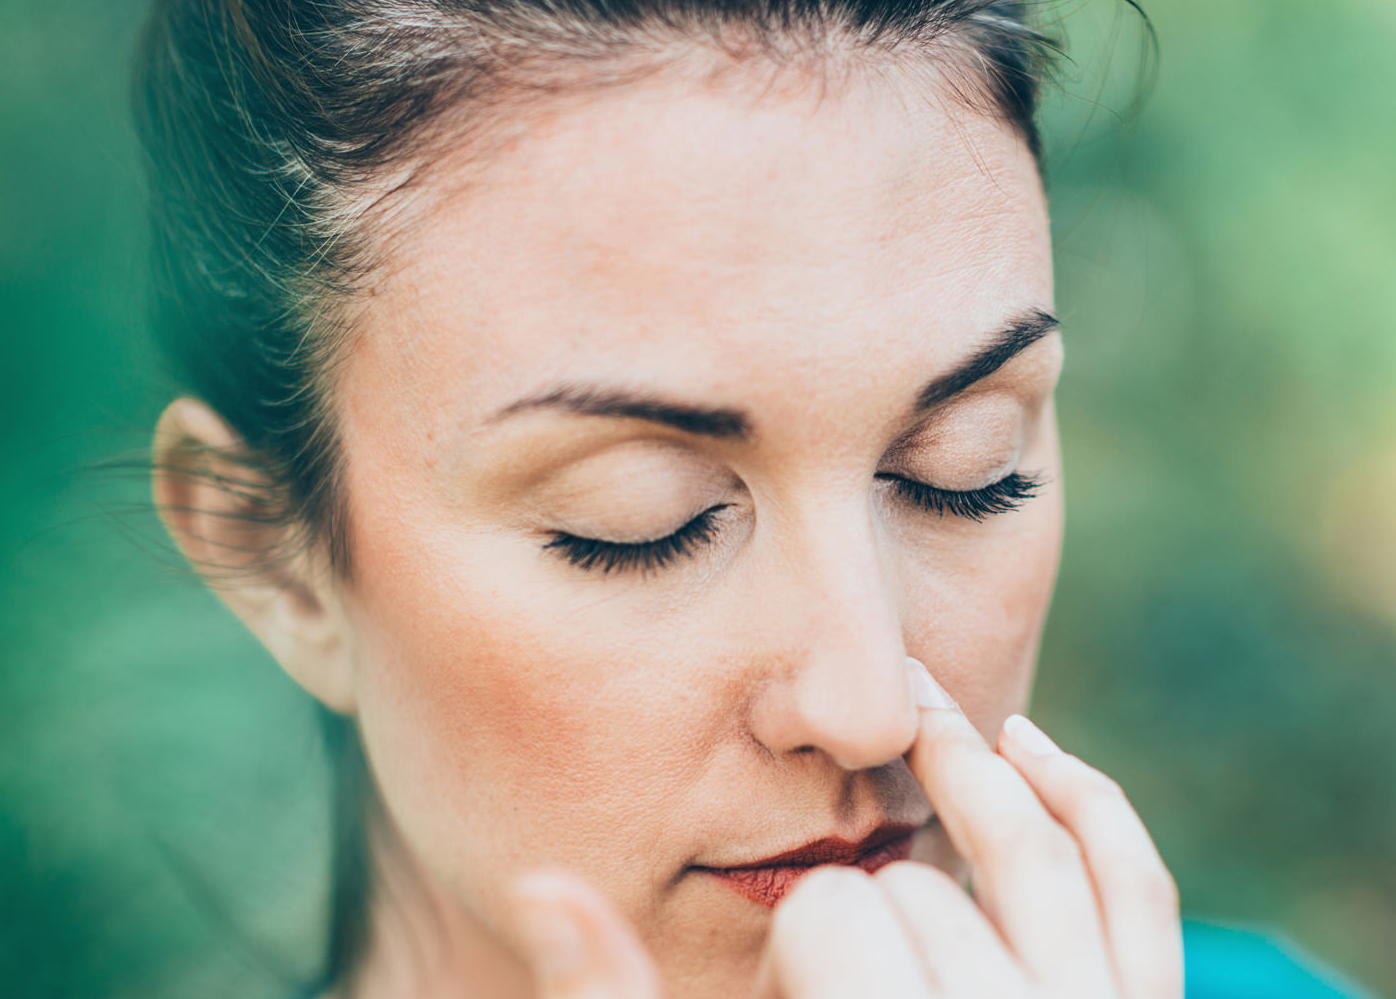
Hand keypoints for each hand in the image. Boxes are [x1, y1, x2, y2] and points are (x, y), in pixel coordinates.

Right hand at [508, 659, 1181, 998]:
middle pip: (921, 900)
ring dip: (973, 770)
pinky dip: (1090, 802)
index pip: (830, 925)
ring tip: (923, 714)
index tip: (796, 996)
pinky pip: (1137, 888)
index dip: (796, 944)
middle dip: (868, 906)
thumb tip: (549, 885)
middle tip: (843, 946)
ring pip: (1035, 856)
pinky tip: (1025, 747)